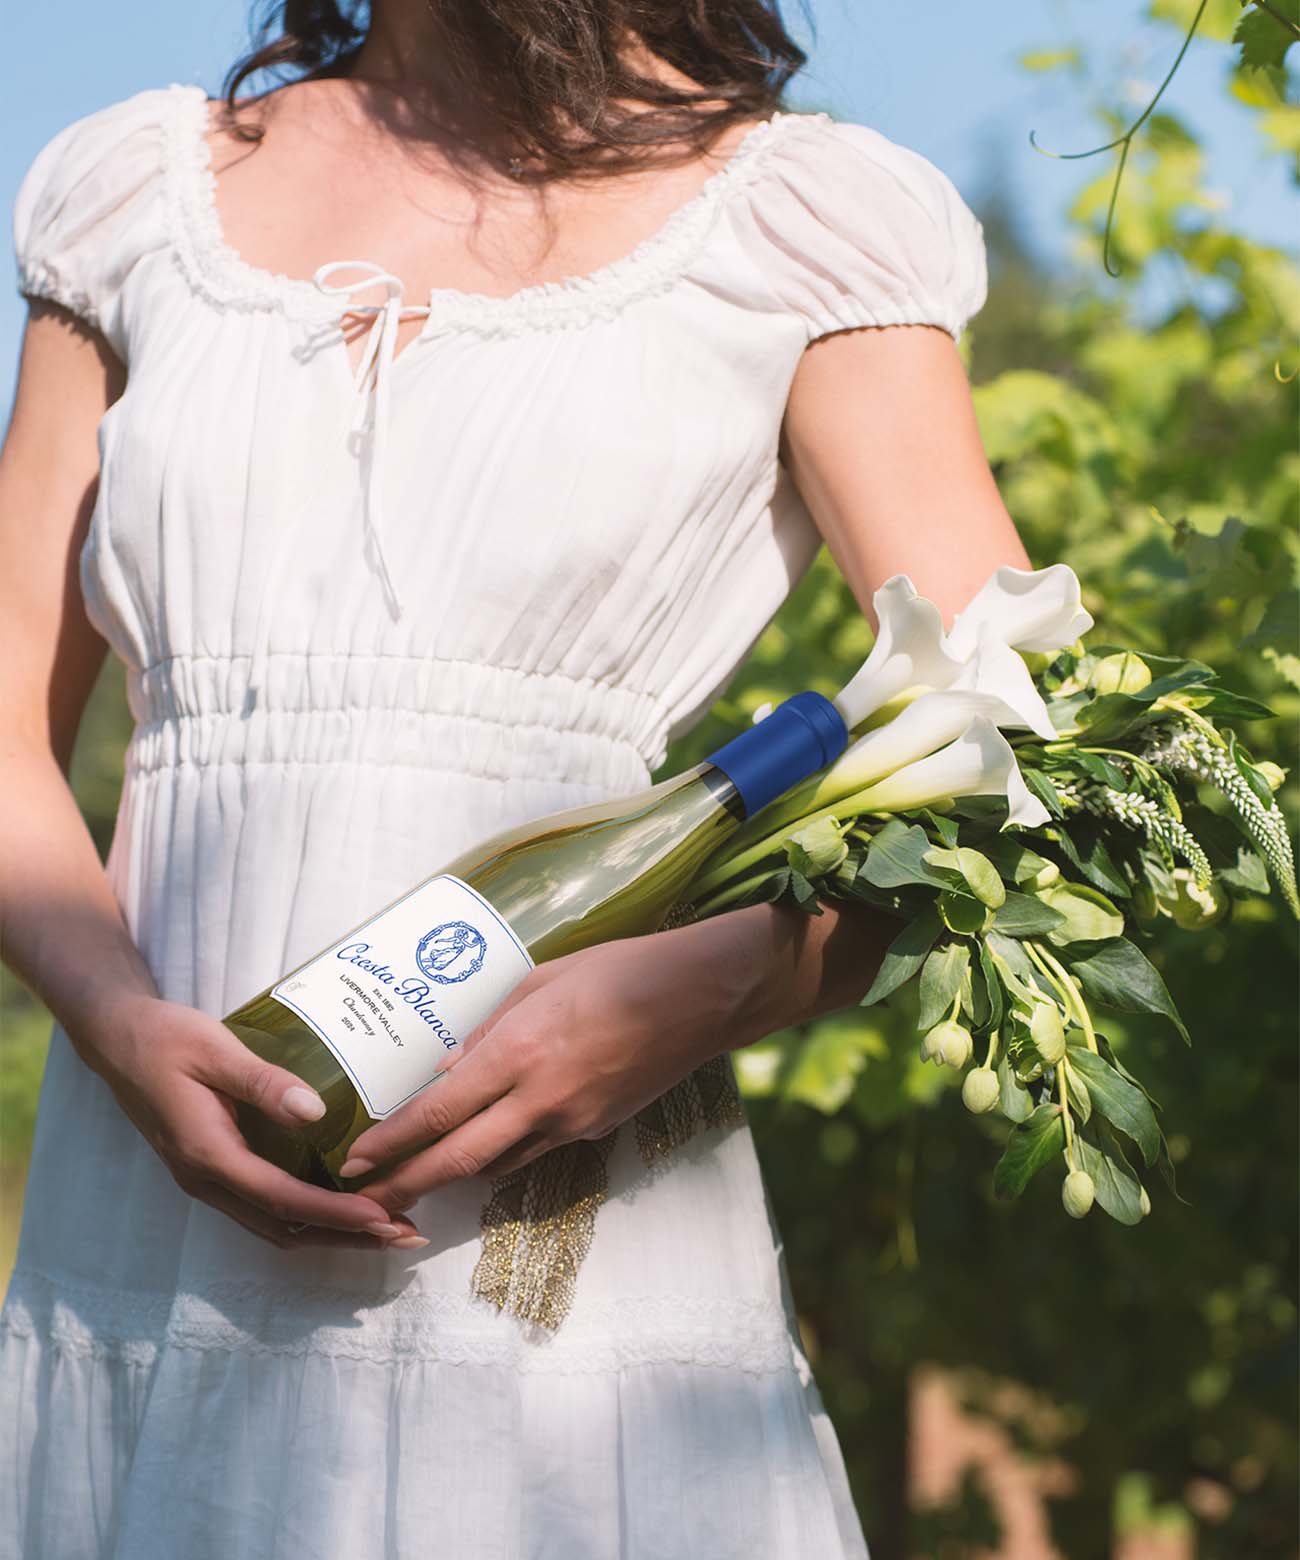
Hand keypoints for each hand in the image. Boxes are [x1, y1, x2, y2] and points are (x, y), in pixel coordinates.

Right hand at [71, 989, 425, 1249]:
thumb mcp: (214, 1049)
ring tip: (386, 1227)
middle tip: (404, 1234)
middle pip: (285, 1229)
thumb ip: (262, 1081)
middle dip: (346, 1237)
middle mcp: (207, 1180)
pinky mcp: (214, 1170)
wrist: (118, 1039)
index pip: (282, 1198)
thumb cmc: (165, 1038)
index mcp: (207, 1154)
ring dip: (330, 1233)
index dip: (336, 1214)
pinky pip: (265, 1208)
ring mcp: (208, 1180)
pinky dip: (308, 1216)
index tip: (383, 1217)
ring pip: (275, 1226)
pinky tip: (342, 1203)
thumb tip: (315, 1111)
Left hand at [338, 912, 777, 1210]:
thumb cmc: (620, 970)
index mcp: (521, 1050)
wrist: (700, 998)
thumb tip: (446, 1066)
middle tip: (366, 1199)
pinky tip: (484, 1144)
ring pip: (496, 1164)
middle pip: (459, 1158)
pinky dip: (502, 1154)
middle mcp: (541, 1098)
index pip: (441, 1110)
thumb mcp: (541, 979)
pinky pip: (535, 1152)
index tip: (356, 1157)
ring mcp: (572, 1122)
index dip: (394, 1141)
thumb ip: (488, 1026)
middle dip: (407, 1183)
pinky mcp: (596, 1130)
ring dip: (453, 1174)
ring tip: (415, 1177)